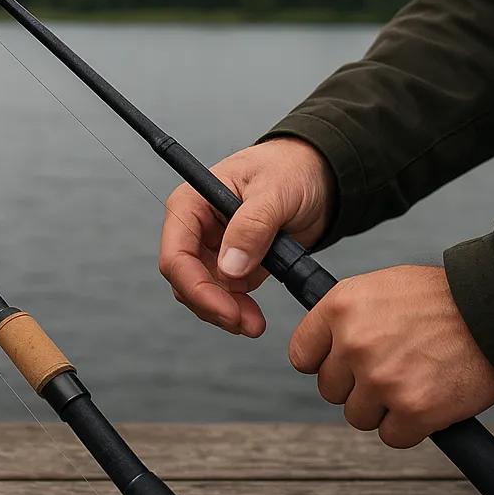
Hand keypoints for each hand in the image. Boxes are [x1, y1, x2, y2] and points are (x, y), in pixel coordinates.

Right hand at [159, 137, 334, 335]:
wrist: (317, 176)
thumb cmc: (290, 170)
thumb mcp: (275, 191)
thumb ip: (253, 226)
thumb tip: (229, 270)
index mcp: (191, 204)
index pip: (176, 254)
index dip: (196, 287)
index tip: (228, 311)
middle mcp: (194, 228)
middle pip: (184, 280)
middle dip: (212, 306)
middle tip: (247, 324)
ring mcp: (212, 249)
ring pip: (201, 293)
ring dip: (224, 313)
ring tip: (255, 324)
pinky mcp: (232, 265)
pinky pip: (223, 296)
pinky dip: (236, 310)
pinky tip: (255, 315)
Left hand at [289, 265, 493, 447]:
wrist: (490, 309)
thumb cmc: (438, 298)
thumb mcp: (375, 289)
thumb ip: (343, 318)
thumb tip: (322, 348)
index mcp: (339, 308)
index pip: (302, 356)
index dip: (323, 364)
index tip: (340, 365)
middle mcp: (353, 343)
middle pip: (330, 390)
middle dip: (356, 385)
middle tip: (388, 370)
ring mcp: (381, 378)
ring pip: (358, 416)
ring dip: (382, 408)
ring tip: (410, 381)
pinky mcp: (414, 409)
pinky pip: (392, 436)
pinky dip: (409, 427)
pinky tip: (425, 401)